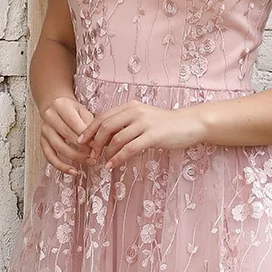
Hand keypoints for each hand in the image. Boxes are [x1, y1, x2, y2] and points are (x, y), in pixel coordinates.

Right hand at [40, 92, 95, 173]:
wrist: (56, 108)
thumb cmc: (72, 111)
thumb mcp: (83, 111)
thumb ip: (90, 125)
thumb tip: (101, 142)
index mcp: (60, 106)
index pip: (74, 122)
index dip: (86, 135)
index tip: (98, 145)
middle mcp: (49, 117)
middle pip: (67, 135)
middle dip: (83, 147)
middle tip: (96, 155)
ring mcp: (44, 130)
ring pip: (59, 147)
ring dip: (76, 157)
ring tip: (89, 161)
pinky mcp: (42, 141)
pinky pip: (50, 157)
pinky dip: (61, 166)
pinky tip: (73, 171)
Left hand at [76, 102, 205, 166]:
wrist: (190, 124)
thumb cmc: (165, 124)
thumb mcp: (143, 118)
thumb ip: (126, 124)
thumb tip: (106, 137)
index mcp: (130, 106)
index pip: (103, 117)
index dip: (89, 130)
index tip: (81, 142)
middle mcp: (135, 112)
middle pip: (105, 127)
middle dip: (94, 143)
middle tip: (90, 155)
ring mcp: (144, 123)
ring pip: (116, 139)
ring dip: (106, 152)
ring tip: (102, 162)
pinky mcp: (152, 136)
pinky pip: (129, 148)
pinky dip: (118, 158)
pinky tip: (112, 165)